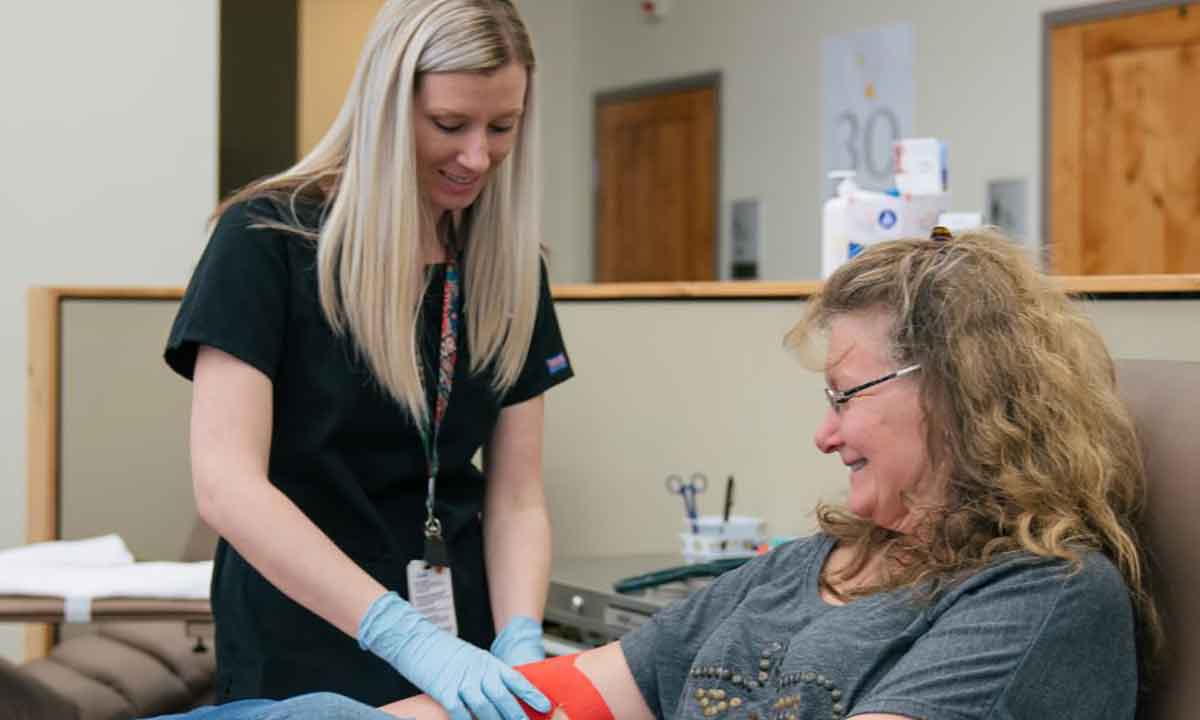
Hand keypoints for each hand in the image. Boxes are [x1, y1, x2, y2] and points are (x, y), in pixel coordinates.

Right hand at [358, 592, 550, 719]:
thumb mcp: (472, 657)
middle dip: (516, 715)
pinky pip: (460, 712)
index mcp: (488, 662)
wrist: (416, 640)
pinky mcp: (444, 691)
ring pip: (485, 707)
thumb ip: (487, 674)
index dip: (531, 694)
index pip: (515, 680)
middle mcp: (478, 672)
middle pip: (503, 697)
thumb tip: (502, 693)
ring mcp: (461, 681)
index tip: (545, 706)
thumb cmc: (444, 651)